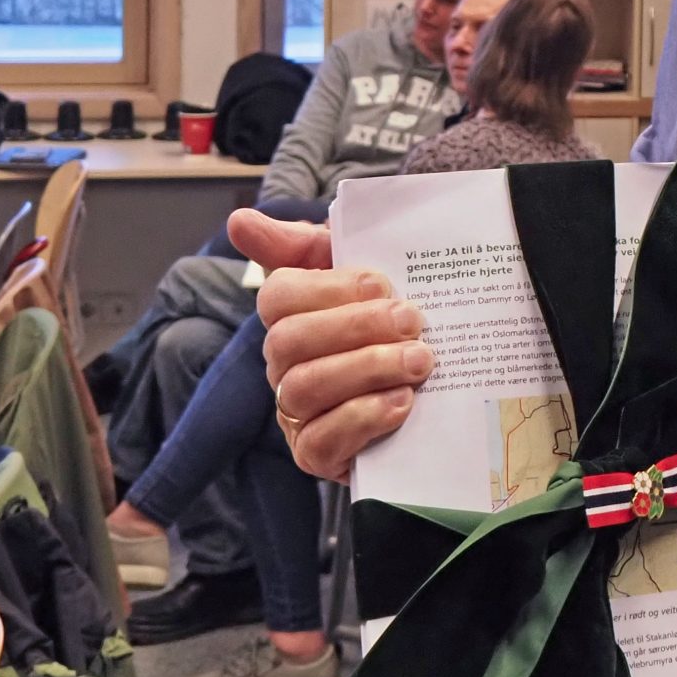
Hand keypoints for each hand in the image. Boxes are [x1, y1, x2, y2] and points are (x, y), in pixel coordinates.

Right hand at [230, 210, 433, 482]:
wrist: (436, 386)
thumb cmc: (386, 319)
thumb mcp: (356, 269)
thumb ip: (304, 243)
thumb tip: (240, 221)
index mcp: (291, 315)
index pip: (278, 296)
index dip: (329, 288)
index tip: (382, 283)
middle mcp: (284, 363)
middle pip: (290, 341)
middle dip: (356, 327)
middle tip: (413, 321)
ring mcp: (296, 412)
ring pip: (304, 388)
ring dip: (367, 370)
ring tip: (418, 362)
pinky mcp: (318, 455)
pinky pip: (320, 442)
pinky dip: (363, 418)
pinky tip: (402, 403)